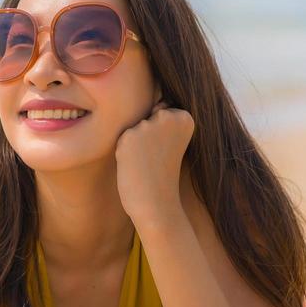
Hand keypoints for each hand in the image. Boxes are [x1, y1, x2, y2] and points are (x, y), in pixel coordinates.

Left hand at [114, 89, 193, 224]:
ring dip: (134, 143)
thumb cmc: (163, 173)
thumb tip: (144, 104)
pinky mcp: (130, 135)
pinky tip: (135, 164)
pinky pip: (120, 137)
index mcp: (185, 116)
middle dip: (145, 136)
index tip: (166, 152)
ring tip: (145, 162)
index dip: (158, 136)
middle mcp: (169, 116)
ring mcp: (149, 124)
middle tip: (155, 158)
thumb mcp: (171, 141)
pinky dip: (123, 151)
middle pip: (145, 116)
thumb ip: (161, 120)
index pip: (159, 112)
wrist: (157, 202)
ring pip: (132, 126)